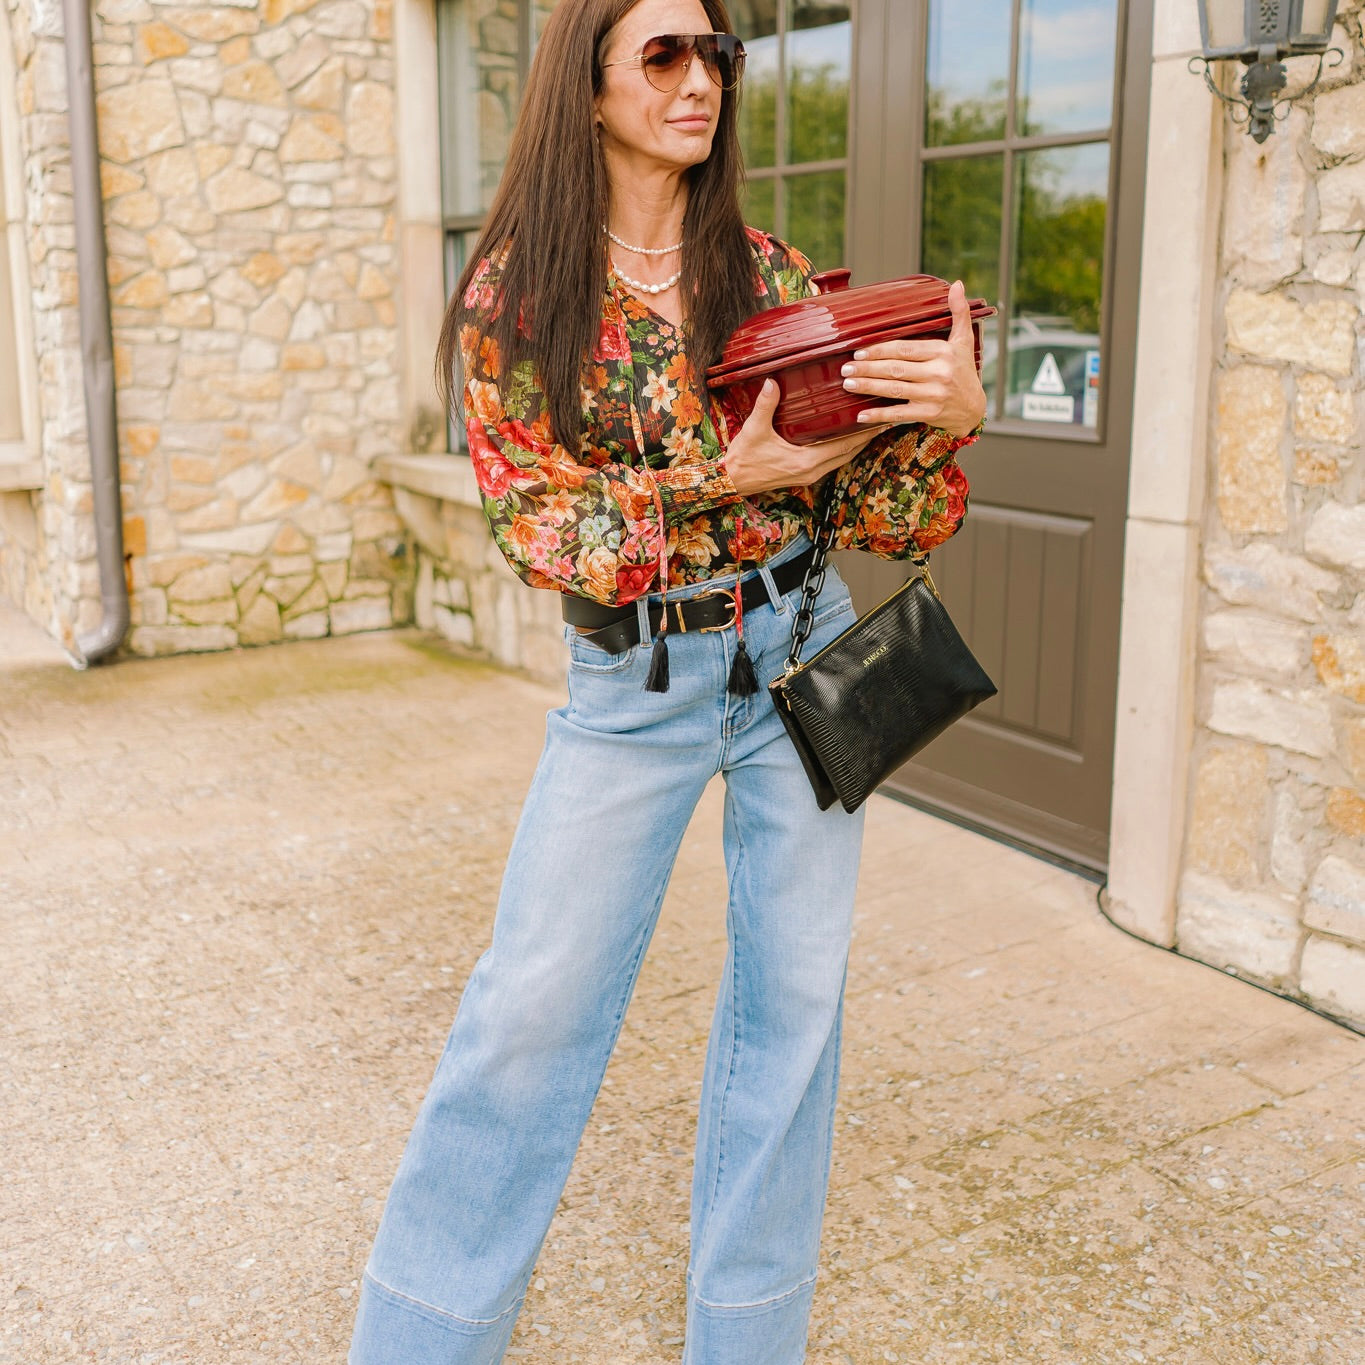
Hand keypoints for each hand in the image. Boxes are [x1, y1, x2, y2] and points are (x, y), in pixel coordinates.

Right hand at [724, 378, 881, 497]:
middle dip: (867, 436)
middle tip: (884, 417)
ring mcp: (809, 475)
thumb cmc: (743, 459)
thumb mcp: (754, 429)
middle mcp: (812, 471)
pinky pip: (832, 461)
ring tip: (872, 426)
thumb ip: (766, 405)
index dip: (864, 433)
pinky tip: (848, 438)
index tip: (880, 418)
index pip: (844, 446)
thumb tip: (774, 381)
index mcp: (805, 462)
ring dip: (858, 444)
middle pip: (850, 453)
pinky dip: (844, 449)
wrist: (731, 482)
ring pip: (843, 459)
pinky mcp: (805, 475)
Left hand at [838, 279, 986, 437]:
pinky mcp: (929, 414)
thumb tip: (958, 284)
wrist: (973, 409)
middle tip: (846, 368)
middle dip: (868, 368)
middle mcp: (939, 374)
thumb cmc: (963, 371)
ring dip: (868, 387)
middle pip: (896, 369)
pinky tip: (861, 415)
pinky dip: (879, 415)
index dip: (880, 350)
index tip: (858, 352)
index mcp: (943, 352)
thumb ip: (958, 312)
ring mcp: (933, 395)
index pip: (905, 349)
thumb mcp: (964, 340)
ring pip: (894, 390)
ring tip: (848, 384)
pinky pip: (899, 414)